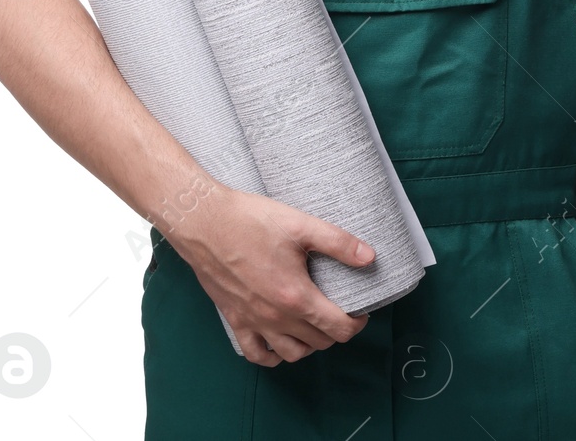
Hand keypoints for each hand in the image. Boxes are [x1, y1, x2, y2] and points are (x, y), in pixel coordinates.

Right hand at [169, 186, 374, 365]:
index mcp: (296, 296)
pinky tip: (281, 341)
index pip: (337, 328)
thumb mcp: (301, 225)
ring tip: (316, 326)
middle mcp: (275, 318)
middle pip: (317, 343)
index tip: (362, 312)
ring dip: (309, 346)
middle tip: (341, 312)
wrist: (205, 223)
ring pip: (290, 354)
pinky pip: (256, 354)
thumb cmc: (253, 221)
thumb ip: (339, 243)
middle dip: (336, 332)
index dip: (356, 324)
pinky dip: (273, 355)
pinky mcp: (234, 320)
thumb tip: (370, 258)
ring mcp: (253, 322)